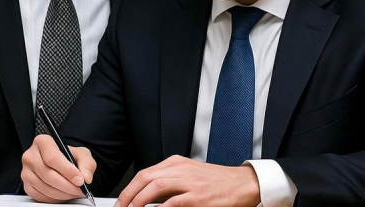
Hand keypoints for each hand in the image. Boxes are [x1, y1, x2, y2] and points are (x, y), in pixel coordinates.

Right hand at [21, 134, 96, 202]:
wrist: (61, 164)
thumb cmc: (69, 157)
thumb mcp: (82, 154)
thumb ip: (86, 163)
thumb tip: (85, 178)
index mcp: (42, 142)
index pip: (52, 158)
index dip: (67, 171)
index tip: (80, 180)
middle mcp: (31, 156)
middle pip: (48, 174)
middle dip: (68, 185)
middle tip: (80, 189)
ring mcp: (26, 172)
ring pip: (45, 187)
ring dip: (63, 193)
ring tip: (74, 192)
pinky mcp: (27, 186)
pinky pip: (40, 197)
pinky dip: (55, 198)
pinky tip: (64, 194)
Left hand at [116, 155, 259, 206]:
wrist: (242, 184)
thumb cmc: (216, 182)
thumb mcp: (189, 176)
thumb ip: (169, 183)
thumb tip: (147, 197)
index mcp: (176, 163)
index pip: (145, 173)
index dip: (129, 189)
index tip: (122, 201)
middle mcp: (180, 169)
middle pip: (146, 178)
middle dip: (129, 195)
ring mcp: (190, 182)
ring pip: (156, 186)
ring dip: (139, 201)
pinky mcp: (199, 197)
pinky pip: (174, 201)